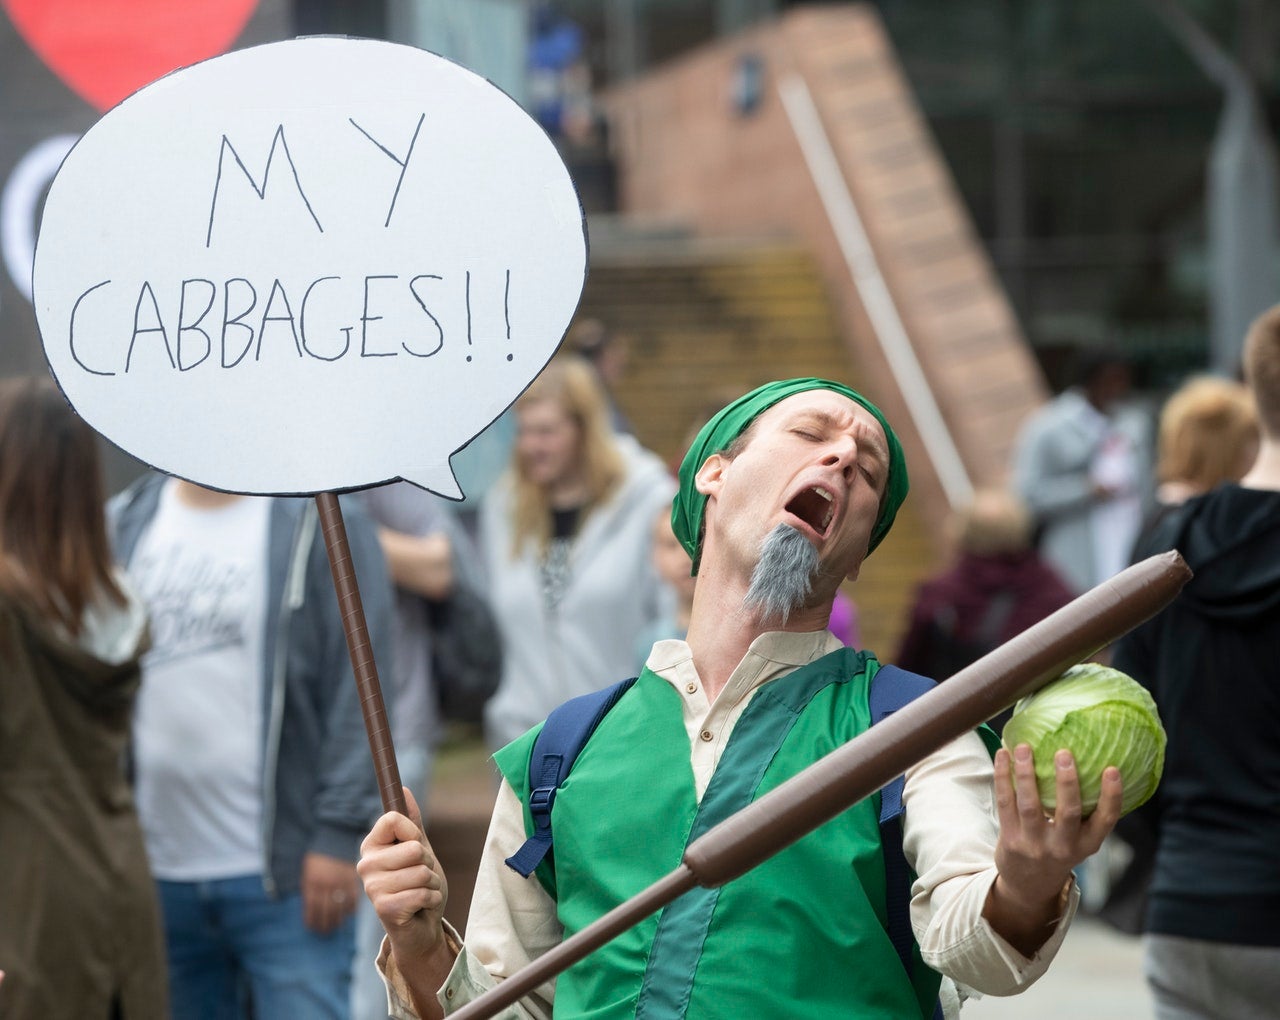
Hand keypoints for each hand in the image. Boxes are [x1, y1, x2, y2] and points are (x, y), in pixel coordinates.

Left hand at [302, 852, 359, 933]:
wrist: (335, 836)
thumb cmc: (318, 857)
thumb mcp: (308, 872)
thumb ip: (309, 889)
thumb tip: (311, 910)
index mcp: (313, 882)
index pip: (312, 908)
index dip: (312, 920)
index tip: (312, 928)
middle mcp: (327, 884)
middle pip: (326, 911)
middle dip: (325, 924)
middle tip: (324, 932)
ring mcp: (341, 882)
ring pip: (340, 908)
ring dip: (337, 920)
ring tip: (334, 926)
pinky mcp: (353, 879)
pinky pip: (352, 899)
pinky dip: (350, 908)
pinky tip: (346, 913)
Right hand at [357, 787, 449, 962]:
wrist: (421, 926)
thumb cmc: (418, 884)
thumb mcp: (419, 849)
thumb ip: (411, 822)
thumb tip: (403, 789)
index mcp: (371, 846)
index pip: (394, 819)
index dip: (413, 833)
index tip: (414, 847)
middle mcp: (365, 865)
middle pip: (414, 847)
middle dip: (427, 863)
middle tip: (419, 877)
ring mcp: (372, 887)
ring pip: (422, 871)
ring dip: (431, 883)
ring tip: (420, 892)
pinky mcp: (384, 908)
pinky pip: (423, 892)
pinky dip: (431, 899)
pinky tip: (420, 906)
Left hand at [985, 743, 1122, 954]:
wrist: (1029, 885)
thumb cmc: (1059, 849)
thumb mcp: (1080, 840)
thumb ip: (1087, 812)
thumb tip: (1092, 760)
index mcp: (1087, 844)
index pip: (1105, 820)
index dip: (1112, 796)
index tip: (1112, 769)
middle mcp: (1064, 846)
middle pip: (1068, 812)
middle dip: (1067, 781)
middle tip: (1064, 752)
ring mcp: (1035, 844)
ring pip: (1030, 804)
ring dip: (1026, 774)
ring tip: (1024, 747)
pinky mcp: (1010, 840)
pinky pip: (1005, 803)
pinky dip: (1003, 777)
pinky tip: (1002, 755)